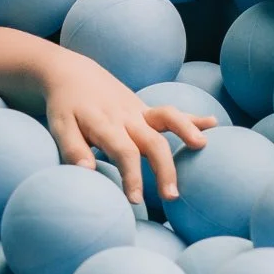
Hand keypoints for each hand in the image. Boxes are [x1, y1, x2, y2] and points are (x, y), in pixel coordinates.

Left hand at [40, 51, 216, 204]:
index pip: (123, 152)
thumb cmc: (65, 107)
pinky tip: (213, 123)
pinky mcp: (146, 109)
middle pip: (151, 142)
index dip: (131, 176)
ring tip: (201, 146)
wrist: (71, 74)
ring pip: (167, 118)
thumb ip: (73, 149)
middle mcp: (125, 116)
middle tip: (172, 196)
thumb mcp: (60, 126)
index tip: (135, 200)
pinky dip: (192, 117)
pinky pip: (172, 112)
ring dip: (186, 130)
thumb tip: (87, 172)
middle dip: (164, 169)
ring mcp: (138, 110)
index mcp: (104, 123)